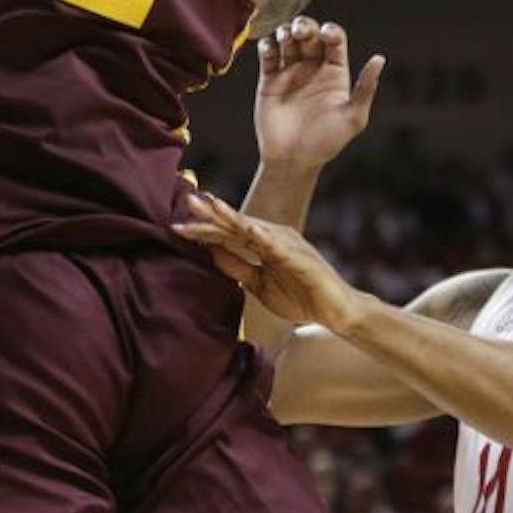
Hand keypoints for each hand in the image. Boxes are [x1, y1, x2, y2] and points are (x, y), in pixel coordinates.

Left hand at [175, 200, 369, 331]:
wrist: (336, 312)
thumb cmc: (300, 296)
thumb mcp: (258, 284)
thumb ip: (236, 267)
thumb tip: (209, 252)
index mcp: (261, 243)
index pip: (226, 234)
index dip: (202, 230)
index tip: (176, 226)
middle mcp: (273, 237)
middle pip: (236, 224)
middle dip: (211, 214)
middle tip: (187, 200)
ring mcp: (289, 245)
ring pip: (255, 228)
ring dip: (234, 217)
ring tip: (213, 205)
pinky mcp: (303, 258)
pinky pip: (281, 247)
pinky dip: (266, 237)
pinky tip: (251, 229)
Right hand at [253, 16, 384, 172]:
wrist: (293, 160)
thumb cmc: (327, 142)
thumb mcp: (353, 117)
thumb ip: (366, 88)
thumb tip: (380, 58)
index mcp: (335, 73)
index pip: (334, 40)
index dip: (330, 31)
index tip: (325, 34)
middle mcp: (313, 69)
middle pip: (309, 34)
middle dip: (305, 26)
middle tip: (299, 32)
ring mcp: (290, 73)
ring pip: (287, 40)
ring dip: (285, 31)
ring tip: (284, 36)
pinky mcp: (269, 80)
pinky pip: (267, 55)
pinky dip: (267, 45)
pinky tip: (270, 48)